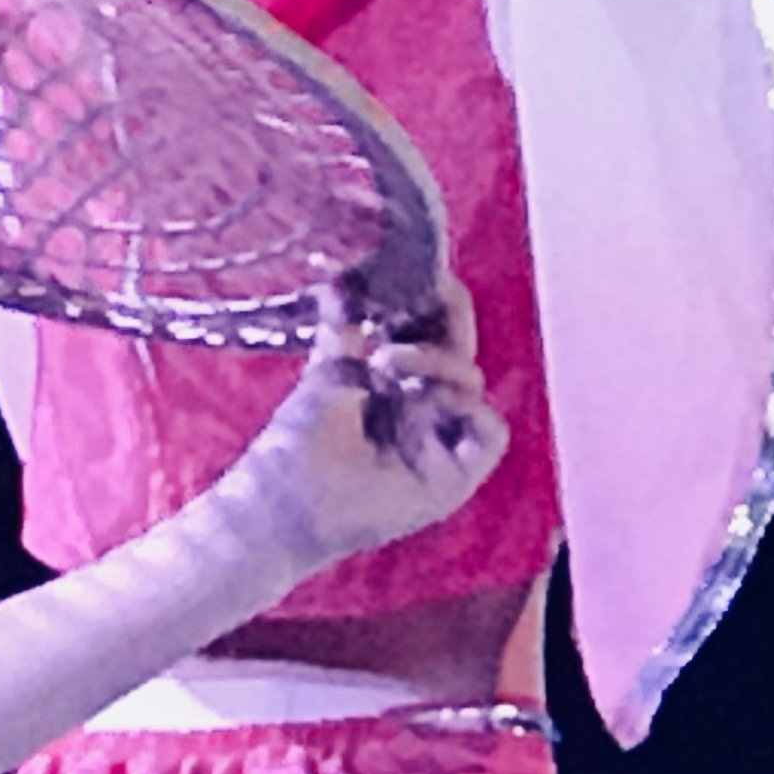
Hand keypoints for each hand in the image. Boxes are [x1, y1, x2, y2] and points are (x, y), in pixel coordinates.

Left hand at [230, 272, 504, 568]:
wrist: (283, 504)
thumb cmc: (296, 445)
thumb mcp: (327, 373)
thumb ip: (344, 330)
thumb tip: (339, 278)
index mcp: (393, 383)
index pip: (428, 332)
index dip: (430, 301)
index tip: (420, 269)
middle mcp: (422, 409)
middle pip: (457, 350)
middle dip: (447, 314)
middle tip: (432, 286)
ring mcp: (440, 441)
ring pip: (471, 383)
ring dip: (436, 360)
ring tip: (385, 362)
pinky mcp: (453, 476)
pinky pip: (490, 433)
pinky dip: (469, 408)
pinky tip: (430, 396)